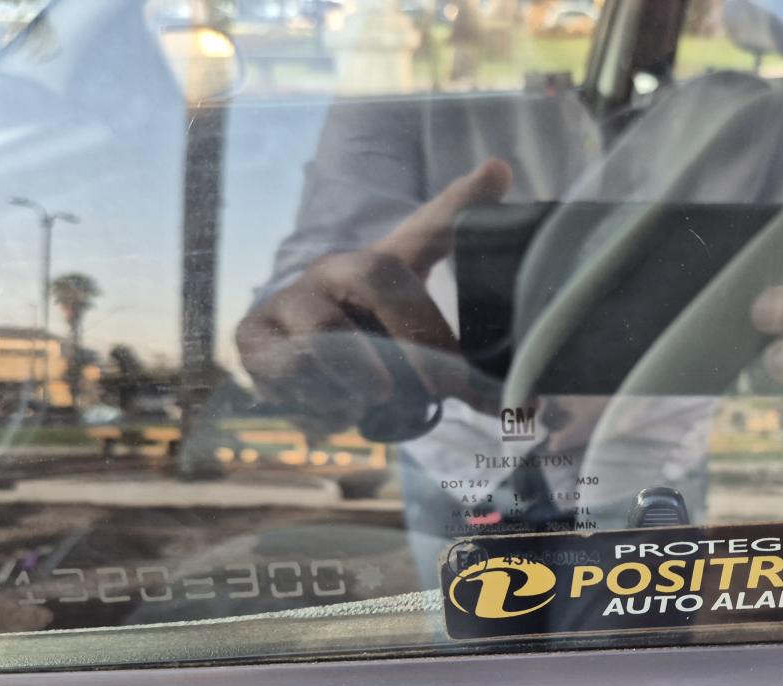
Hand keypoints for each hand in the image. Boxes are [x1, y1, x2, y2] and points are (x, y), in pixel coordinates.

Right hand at [236, 159, 511, 432]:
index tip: (499, 173)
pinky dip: (318, 399)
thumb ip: (468, 373)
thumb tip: (529, 405)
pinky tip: (337, 415)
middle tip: (440, 385)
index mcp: (378, 265)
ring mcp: (289, 301)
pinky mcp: (253, 338)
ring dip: (360, 371)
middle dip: (413, 330)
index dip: (461, 203)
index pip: (425, 228)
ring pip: (324, 329)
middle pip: (375, 274)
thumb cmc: (358, 352)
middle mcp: (333, 271)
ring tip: (378, 401)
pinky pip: (285, 366)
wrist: (285, 371)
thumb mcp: (411, 361)